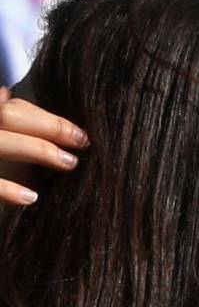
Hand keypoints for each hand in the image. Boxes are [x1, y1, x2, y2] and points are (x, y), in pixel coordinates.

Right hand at [0, 88, 85, 208]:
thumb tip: (38, 114)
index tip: (80, 132)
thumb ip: (18, 132)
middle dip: (49, 126)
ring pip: (0, 142)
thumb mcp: (7, 150)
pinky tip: (31, 197)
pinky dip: (6, 189)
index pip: (12, 109)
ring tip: (68, 163)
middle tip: (81, 142)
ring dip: (38, 149)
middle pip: (6, 115)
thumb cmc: (0, 174)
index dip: (47, 117)